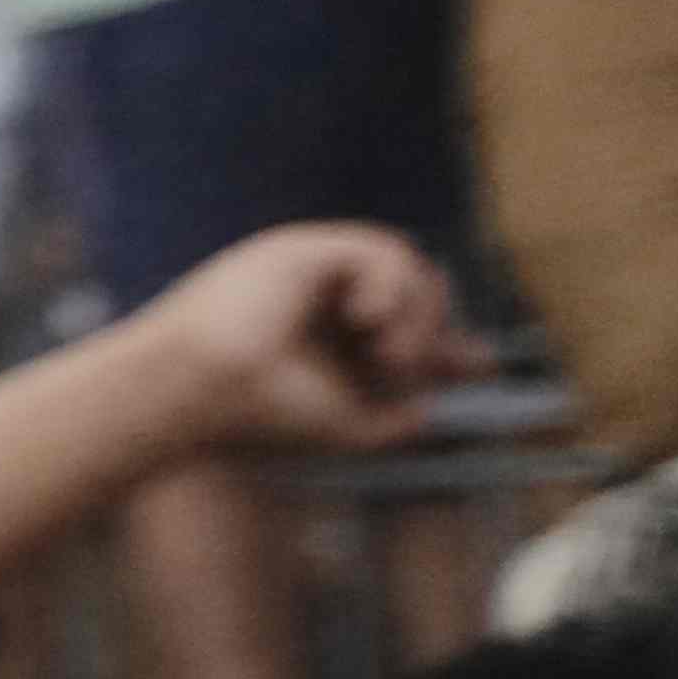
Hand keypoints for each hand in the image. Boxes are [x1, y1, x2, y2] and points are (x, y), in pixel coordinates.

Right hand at [131, 222, 461, 455]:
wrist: (198, 392)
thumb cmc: (258, 416)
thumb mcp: (344, 428)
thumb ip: (394, 423)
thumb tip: (432, 408)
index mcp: (326, 338)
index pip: (404, 325)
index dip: (447, 343)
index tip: (479, 367)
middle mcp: (321, 300)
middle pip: (416, 290)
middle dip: (434, 326)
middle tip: (406, 367)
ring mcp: (309, 272)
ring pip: (405, 266)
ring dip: (414, 313)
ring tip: (389, 355)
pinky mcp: (299, 250)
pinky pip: (378, 250)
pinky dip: (389, 285)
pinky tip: (366, 320)